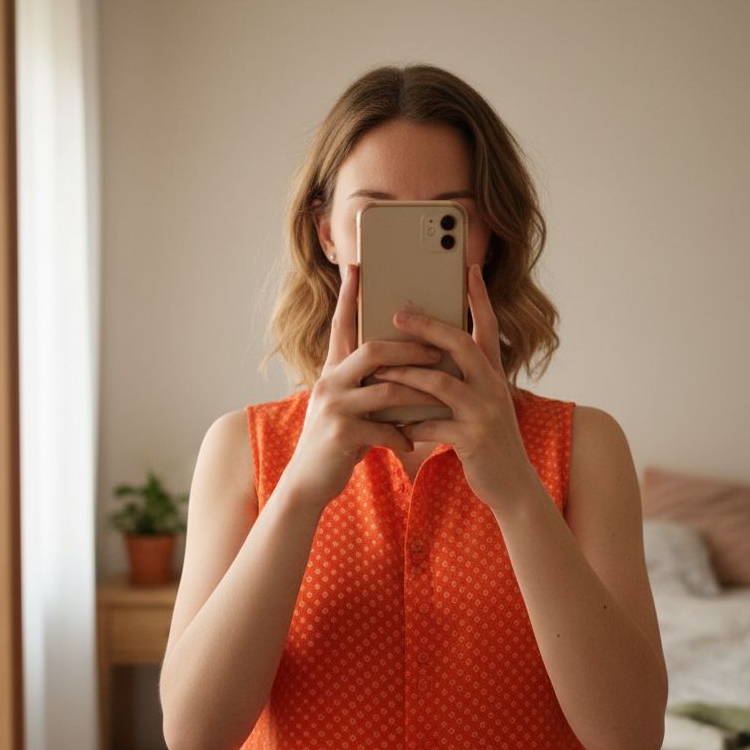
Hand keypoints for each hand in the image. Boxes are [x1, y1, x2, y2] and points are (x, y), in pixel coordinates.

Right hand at [283, 263, 446, 510]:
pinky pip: (382, 428)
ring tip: (440, 395)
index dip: (349, 297)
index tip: (358, 268)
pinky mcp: (341, 435)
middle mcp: (330, 383)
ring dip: (417, 392)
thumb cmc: (337, 441)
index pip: (342, 326)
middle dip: (409, 349)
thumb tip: (401, 365)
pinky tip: (412, 442)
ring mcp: (333, 408)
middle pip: (372, 351)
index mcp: (333, 371)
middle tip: (437, 351)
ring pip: (385, 389)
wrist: (308, 482)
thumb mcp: (348, 405)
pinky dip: (402, 434)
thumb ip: (367, 383)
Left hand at [371, 263, 537, 513]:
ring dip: (405, 374)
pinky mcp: (473, 438)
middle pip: (460, 345)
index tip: (469, 269)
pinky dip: (410, 422)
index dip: (480, 298)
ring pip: (440, 382)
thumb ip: (464, 380)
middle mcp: (492, 387)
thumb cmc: (488, 441)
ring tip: (379, 369)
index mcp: (493, 375)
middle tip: (397, 314)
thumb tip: (428, 358)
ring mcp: (484, 411)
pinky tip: (393, 423)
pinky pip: (434, 423)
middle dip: (427, 327)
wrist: (513, 484)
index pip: (488, 327)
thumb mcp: (483, 404)